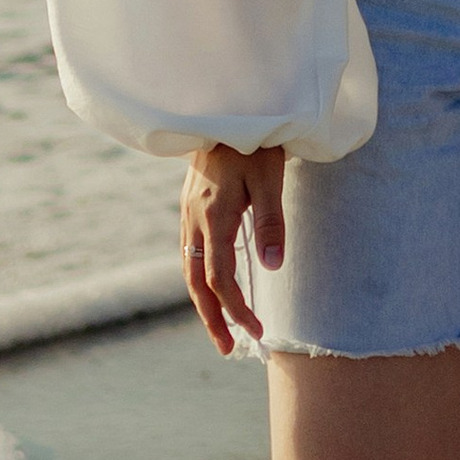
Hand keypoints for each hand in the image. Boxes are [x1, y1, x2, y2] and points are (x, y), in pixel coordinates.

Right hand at [181, 140, 284, 354]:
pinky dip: (198, 278)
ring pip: (189, 269)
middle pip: (197, 283)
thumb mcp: (270, 178)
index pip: (222, 279)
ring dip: (202, 302)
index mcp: (214, 217)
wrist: (224, 110)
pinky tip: (210, 286)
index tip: (257, 330)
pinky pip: (189, 253)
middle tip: (226, 349)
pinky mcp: (189, 206)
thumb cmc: (254, 142)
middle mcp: (194, 220)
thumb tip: (271, 267)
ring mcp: (188, 213)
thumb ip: (270, 222)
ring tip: (218, 326)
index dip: (237, 309)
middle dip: (211, 318)